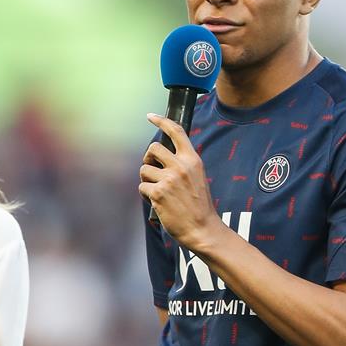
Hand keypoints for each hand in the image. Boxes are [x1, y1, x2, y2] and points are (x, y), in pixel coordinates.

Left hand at [140, 115, 220, 249]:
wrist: (203, 229)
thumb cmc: (199, 206)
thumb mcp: (198, 178)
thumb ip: (183, 164)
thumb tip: (161, 156)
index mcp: (193, 160)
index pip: (176, 131)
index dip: (161, 121)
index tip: (151, 116)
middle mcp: (181, 166)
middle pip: (153, 148)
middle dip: (148, 158)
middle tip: (152, 170)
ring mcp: (169, 179)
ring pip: (144, 170)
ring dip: (147, 180)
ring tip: (159, 193)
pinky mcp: (158, 193)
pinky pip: (142, 187)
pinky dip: (146, 195)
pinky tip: (157, 203)